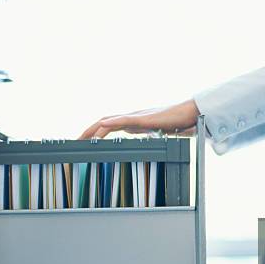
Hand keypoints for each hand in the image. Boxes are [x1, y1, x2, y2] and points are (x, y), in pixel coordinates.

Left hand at [78, 99, 199, 138]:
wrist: (190, 114)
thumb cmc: (178, 123)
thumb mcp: (160, 135)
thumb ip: (151, 139)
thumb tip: (149, 149)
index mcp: (134, 122)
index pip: (109, 126)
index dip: (95, 133)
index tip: (84, 142)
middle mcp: (132, 118)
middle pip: (103, 122)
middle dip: (87, 132)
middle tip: (73, 142)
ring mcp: (136, 117)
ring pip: (109, 121)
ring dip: (93, 129)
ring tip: (80, 138)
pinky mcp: (143, 119)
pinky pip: (124, 120)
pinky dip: (110, 123)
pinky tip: (101, 126)